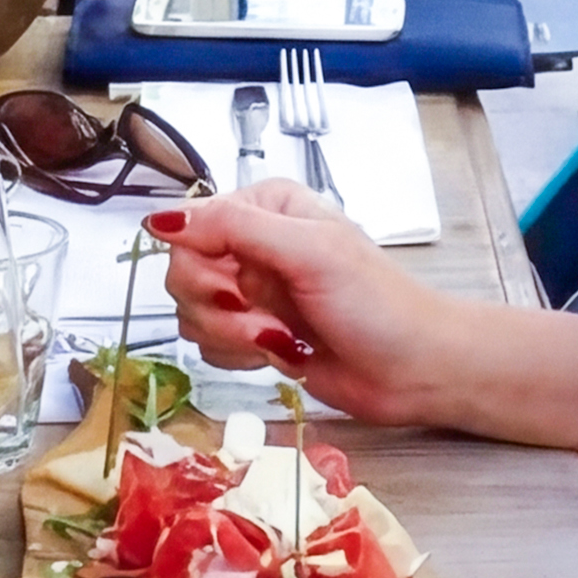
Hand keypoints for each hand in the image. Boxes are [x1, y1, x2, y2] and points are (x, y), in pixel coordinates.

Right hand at [144, 181, 467, 425]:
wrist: (415, 369)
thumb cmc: (378, 304)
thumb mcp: (309, 251)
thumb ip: (235, 228)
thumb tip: (162, 218)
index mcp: (264, 208)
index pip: (189, 228)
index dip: (201, 266)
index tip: (235, 288)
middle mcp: (251, 245)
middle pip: (183, 274)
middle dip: (221, 309)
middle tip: (266, 322)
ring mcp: (251, 292)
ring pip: (192, 314)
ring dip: (234, 337)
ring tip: (282, 339)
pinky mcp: (253, 334)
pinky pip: (209, 345)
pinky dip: (241, 356)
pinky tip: (282, 353)